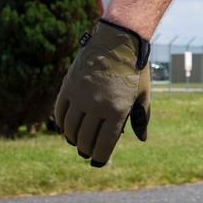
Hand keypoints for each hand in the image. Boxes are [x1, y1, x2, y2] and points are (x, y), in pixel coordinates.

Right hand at [54, 19, 150, 166]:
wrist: (118, 40)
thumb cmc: (134, 69)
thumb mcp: (143, 94)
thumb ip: (142, 117)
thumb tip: (142, 138)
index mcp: (117, 110)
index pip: (104, 143)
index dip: (101, 157)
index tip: (99, 162)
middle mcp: (97, 106)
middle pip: (85, 139)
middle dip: (86, 150)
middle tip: (87, 153)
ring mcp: (80, 96)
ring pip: (70, 128)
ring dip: (72, 139)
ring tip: (76, 142)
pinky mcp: (69, 86)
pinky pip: (60, 111)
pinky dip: (61, 123)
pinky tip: (65, 128)